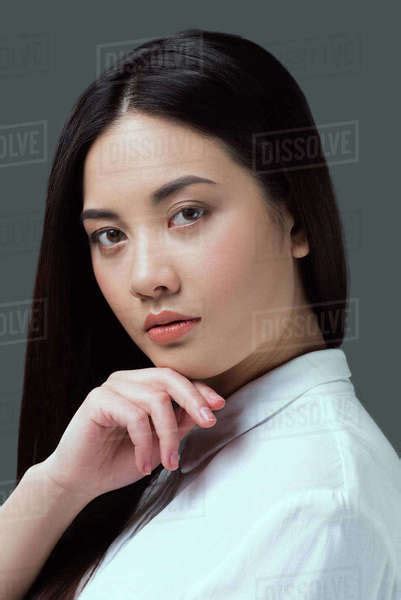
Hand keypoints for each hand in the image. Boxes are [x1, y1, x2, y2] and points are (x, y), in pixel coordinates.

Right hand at [40, 367, 224, 502]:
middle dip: (193, 399)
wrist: (82, 481)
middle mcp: (127, 380)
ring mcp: (111, 387)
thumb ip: (179, 424)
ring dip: (168, 435)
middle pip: (168, 378)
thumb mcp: (159, 443)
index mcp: (141, 385)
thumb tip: (205, 410)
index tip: (219, 406)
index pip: (176, 379)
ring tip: (168, 462)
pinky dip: (145, 443)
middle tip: (208, 422)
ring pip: (156, 399)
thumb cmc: (118, 461)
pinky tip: (143, 465)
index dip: (199, 390)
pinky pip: (134, 416)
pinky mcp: (97, 399)